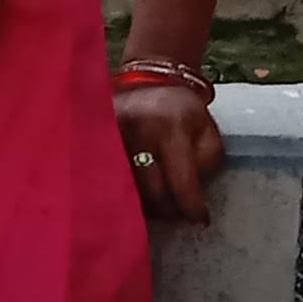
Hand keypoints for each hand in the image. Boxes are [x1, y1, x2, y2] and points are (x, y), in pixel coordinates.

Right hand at [119, 79, 223, 221]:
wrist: (148, 80)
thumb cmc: (182, 110)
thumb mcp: (207, 130)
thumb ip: (207, 162)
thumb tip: (193, 195)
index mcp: (170, 127)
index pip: (181, 180)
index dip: (191, 207)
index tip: (200, 220)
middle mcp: (137, 132)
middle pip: (152, 192)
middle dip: (169, 210)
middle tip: (178, 214)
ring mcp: (111, 137)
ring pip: (128, 191)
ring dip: (147, 206)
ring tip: (160, 206)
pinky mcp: (95, 141)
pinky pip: (110, 179)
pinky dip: (125, 194)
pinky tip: (137, 196)